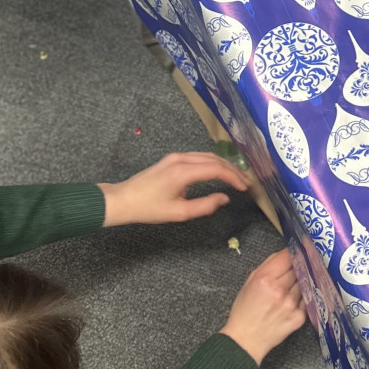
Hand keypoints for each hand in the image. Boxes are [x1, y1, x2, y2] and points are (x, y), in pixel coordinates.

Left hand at [99, 151, 249, 226]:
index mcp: (183, 171)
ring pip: (207, 156)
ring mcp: (176, 157)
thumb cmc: (149, 208)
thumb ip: (205, 206)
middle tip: (246, 183)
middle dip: (233, 170)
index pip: (216, 169)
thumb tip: (224, 199)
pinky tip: (218, 172)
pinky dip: (212, 163)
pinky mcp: (172, 159)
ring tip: (236, 177)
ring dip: (224, 165)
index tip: (244, 188)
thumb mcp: (179, 213)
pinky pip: (198, 157)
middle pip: (214, 159)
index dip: (234, 177)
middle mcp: (181, 159)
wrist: (123, 200)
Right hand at [221, 248, 306, 363]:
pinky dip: (302, 298)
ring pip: (304, 283)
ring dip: (300, 283)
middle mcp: (280, 290)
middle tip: (293, 270)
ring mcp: (291, 304)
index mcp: (265, 279)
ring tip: (290, 288)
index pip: (288, 257)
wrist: (245, 341)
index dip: (293, 253)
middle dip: (297, 268)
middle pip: (298, 268)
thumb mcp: (249, 283)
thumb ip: (268, 266)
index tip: (296, 252)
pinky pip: (306, 299)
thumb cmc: (244, 311)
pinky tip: (292, 301)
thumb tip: (284, 253)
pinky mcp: (299, 317)